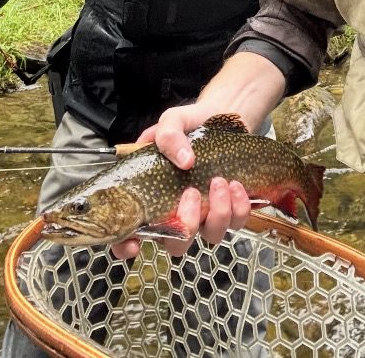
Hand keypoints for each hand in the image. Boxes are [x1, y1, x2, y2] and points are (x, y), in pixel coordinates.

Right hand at [109, 102, 253, 260]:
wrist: (223, 117)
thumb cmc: (191, 123)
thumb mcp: (172, 121)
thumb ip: (168, 136)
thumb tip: (185, 160)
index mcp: (152, 196)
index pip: (131, 233)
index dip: (126, 246)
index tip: (134, 244)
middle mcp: (176, 212)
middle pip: (176, 245)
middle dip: (186, 225)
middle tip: (192, 193)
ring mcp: (204, 215)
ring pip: (210, 236)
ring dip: (217, 212)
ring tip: (219, 181)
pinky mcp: (231, 210)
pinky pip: (236, 222)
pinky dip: (238, 206)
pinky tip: (235, 185)